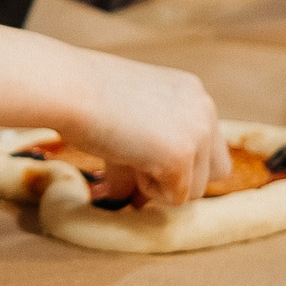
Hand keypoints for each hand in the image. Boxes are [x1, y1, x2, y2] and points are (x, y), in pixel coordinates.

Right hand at [61, 55, 226, 206]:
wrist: (68, 88)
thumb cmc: (85, 96)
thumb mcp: (130, 117)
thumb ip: (147, 149)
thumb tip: (137, 197)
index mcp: (192, 92)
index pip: (209, 143)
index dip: (181, 162)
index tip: (147, 166)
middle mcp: (203, 108)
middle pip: (216, 169)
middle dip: (181, 180)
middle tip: (139, 177)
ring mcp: (197, 132)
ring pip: (196, 189)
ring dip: (159, 186)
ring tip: (124, 161)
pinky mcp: (180, 155)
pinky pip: (174, 198)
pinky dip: (146, 191)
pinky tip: (123, 162)